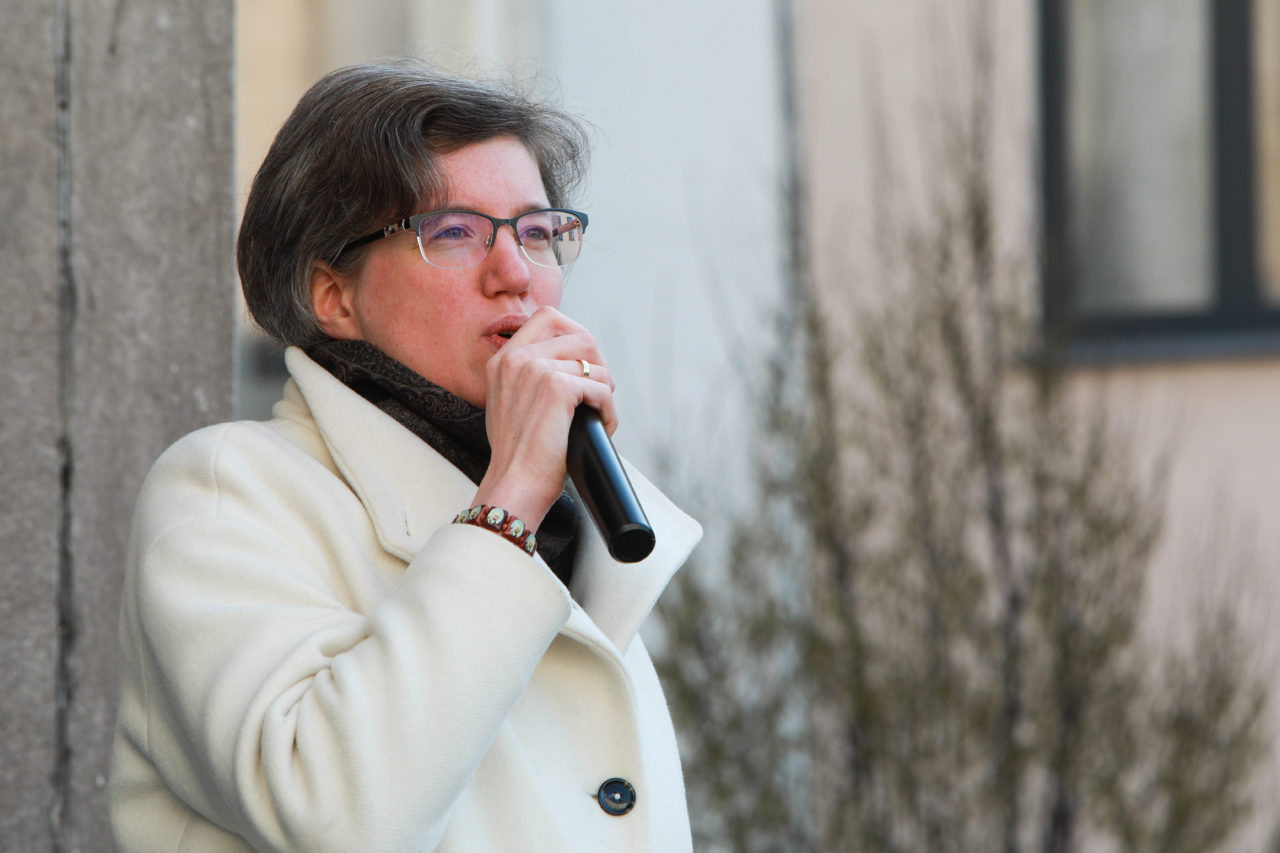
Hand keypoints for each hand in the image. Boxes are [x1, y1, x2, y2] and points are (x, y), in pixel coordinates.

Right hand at [473, 307, 615, 530]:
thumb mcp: (512, 404)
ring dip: (606, 392)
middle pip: (580, 335)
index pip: (547, 317)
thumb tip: (572, 364)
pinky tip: (602, 428)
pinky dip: (609, 411)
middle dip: (598, 364)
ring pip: (595, 364)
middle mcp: (516, 358)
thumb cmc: (518, 455)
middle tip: (599, 394)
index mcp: (503, 359)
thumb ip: (530, 378)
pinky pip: (601, 388)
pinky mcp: (557, 387)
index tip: (585, 366)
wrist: (514, 485)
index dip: (576, 335)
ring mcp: (535, 369)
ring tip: (599, 417)